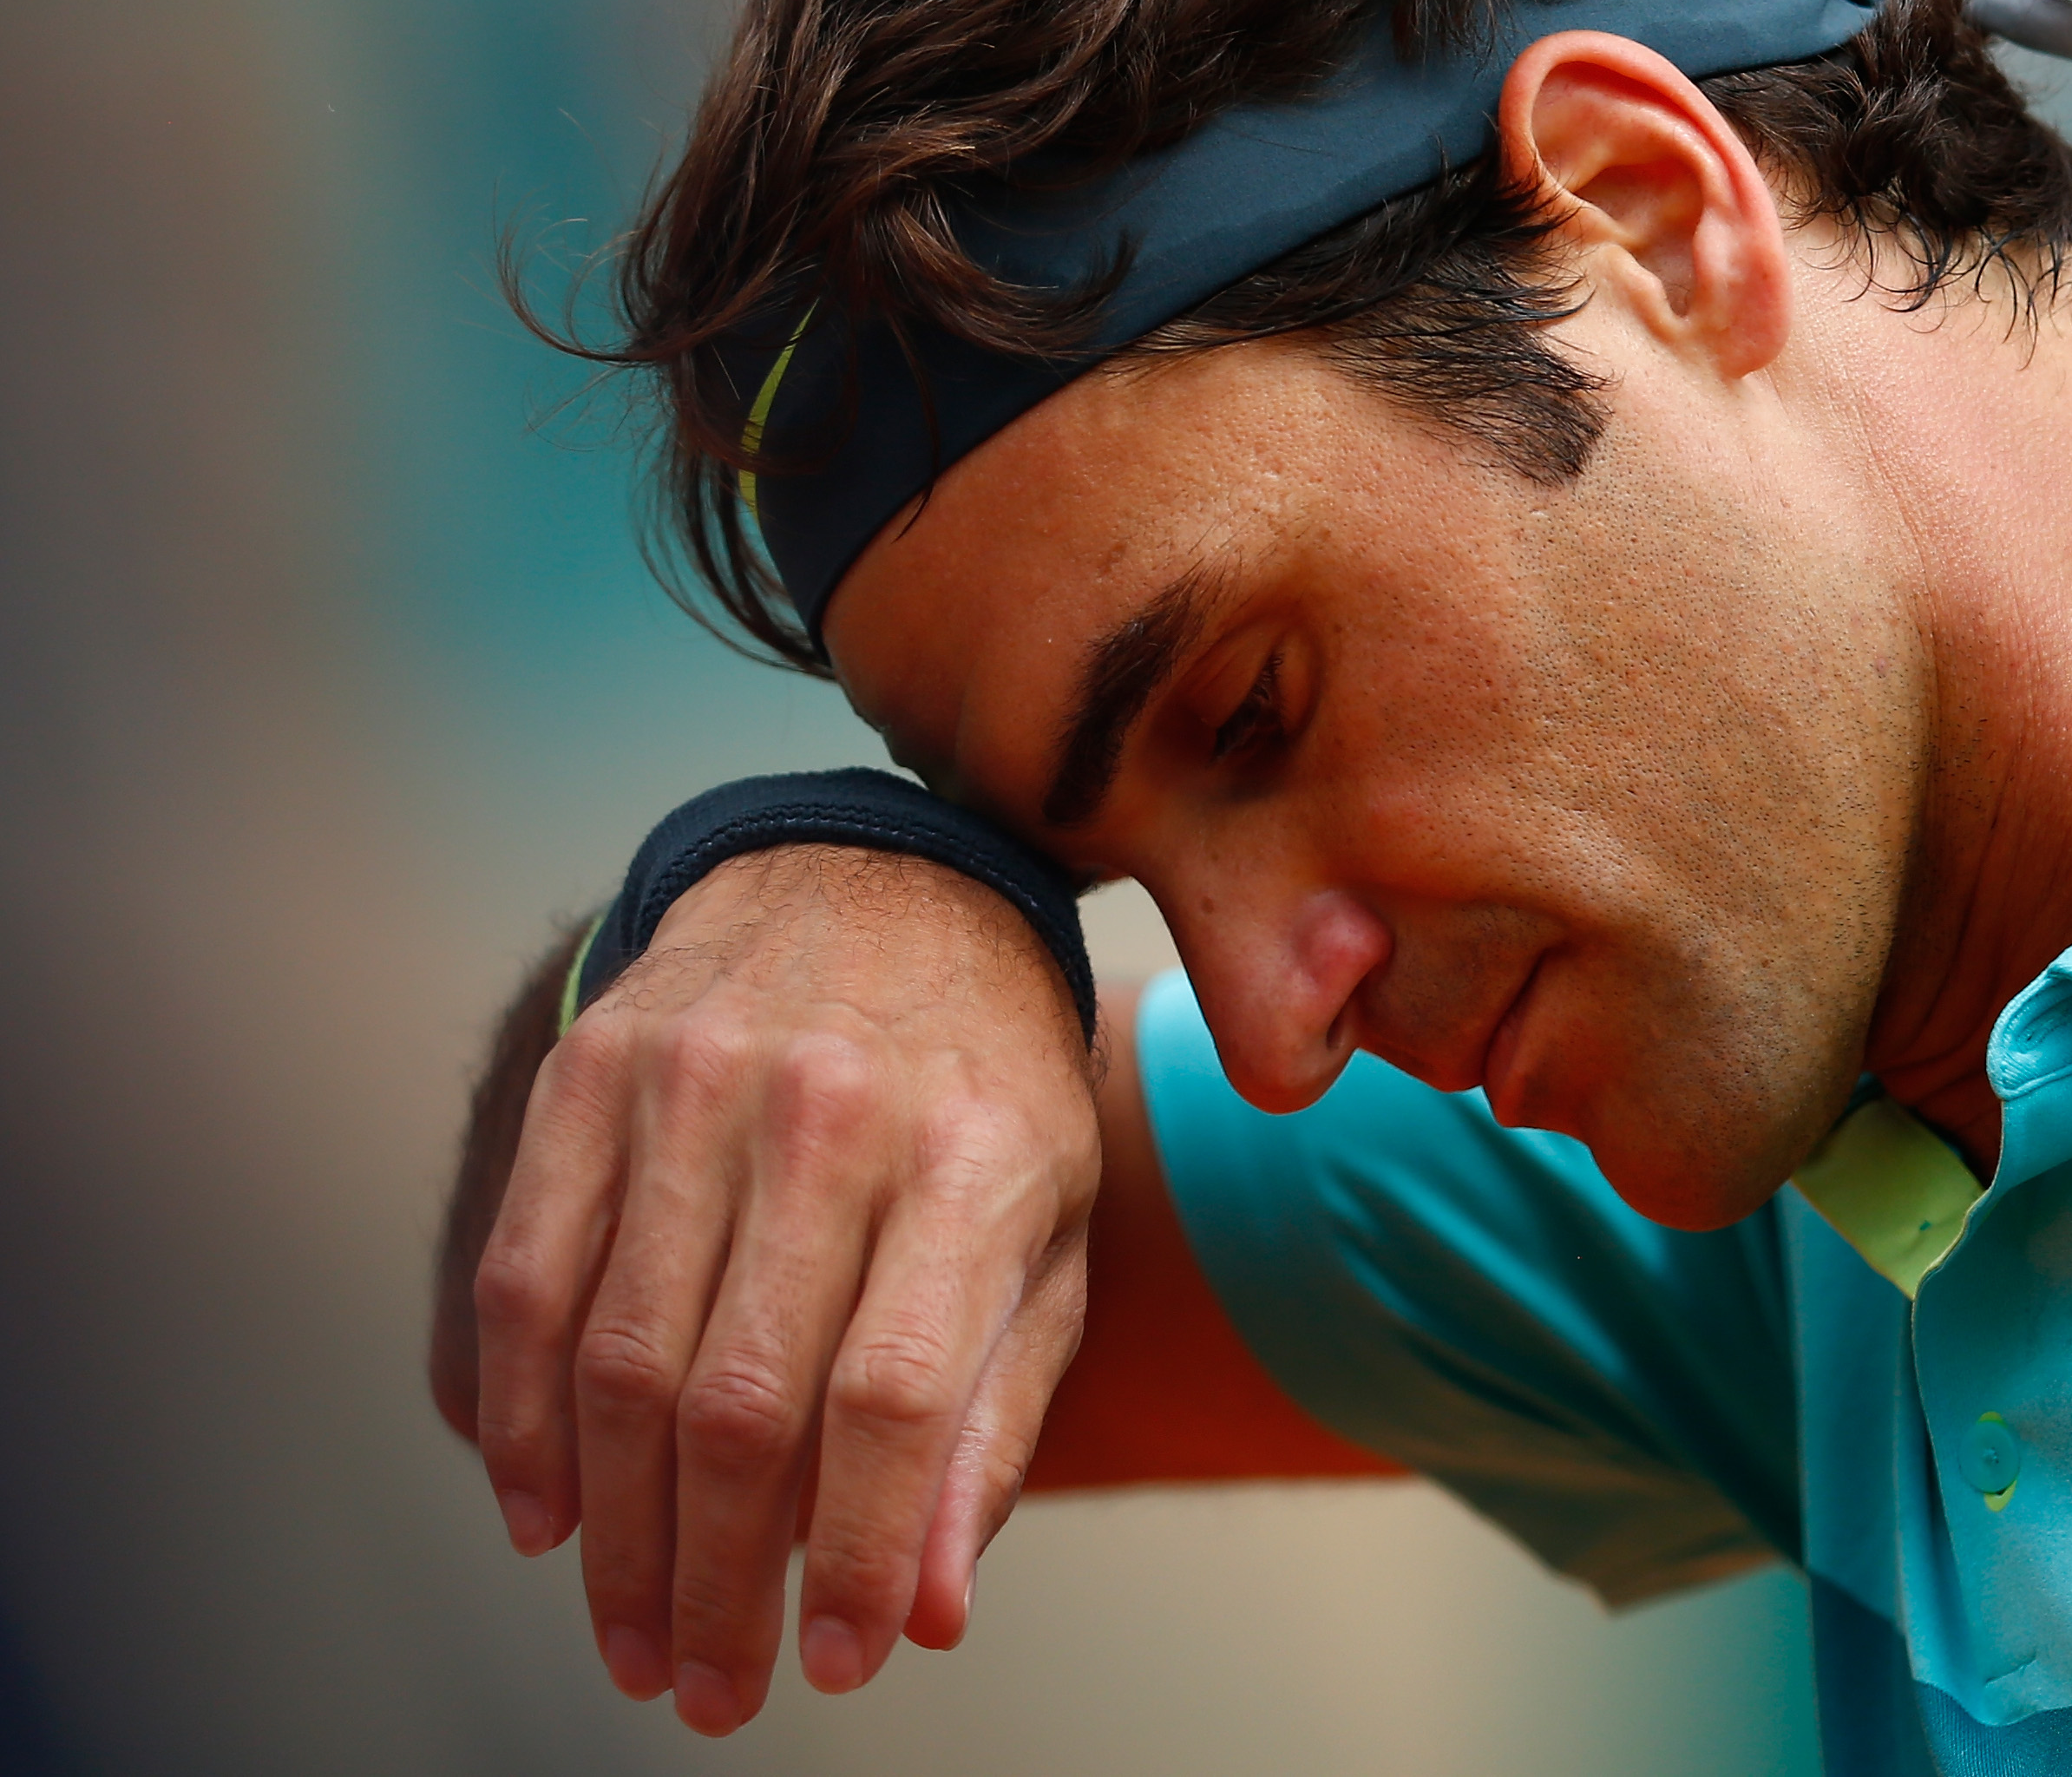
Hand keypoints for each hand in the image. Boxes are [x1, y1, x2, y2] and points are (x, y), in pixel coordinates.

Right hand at [470, 844, 1099, 1733]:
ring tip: (635, 1638)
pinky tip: (544, 1516)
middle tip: (708, 1690)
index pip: (899, 1396)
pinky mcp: (595, 1068)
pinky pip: (527, 1278)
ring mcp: (700, 1080)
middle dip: (717, 1581)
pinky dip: (519, 1422)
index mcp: (977, 1153)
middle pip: (741, 1402)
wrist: (889, 882)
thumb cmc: (988, 1091)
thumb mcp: (1050, 1231)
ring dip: (614, 1534)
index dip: (863, 1550)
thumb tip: (931, 1610)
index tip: (841, 1664)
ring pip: (619, 1360)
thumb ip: (996, 1416)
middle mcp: (832, 1111)